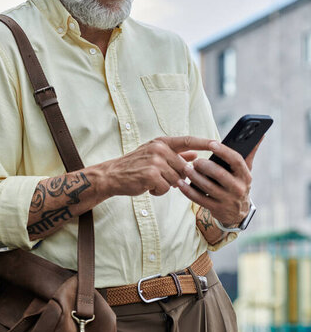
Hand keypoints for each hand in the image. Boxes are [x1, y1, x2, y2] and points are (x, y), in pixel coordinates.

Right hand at [93, 136, 216, 199]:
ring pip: (175, 179)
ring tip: (150, 181)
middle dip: (175, 177)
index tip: (218, 143)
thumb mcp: (154, 154)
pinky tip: (146, 186)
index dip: (204, 142)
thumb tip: (195, 154)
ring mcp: (155, 161)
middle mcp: (159, 149)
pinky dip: (158, 191)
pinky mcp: (151, 174)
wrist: (112, 175)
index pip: (188, 140)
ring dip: (165, 185)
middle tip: (159, 177)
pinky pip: (165, 188)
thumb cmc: (135, 166)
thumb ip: (176, 154)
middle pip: (183, 167)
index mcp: (161, 142)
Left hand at [177, 139, 262, 227]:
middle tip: (195, 160)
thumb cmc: (238, 183)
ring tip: (186, 168)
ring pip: (208, 187)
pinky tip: (181, 183)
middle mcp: (238, 188)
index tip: (211, 143)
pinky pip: (199, 199)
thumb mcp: (246, 171)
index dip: (224, 151)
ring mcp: (227, 200)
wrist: (238, 212)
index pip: (236, 161)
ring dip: (195, 177)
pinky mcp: (216, 209)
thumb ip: (249, 152)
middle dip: (205, 166)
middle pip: (220, 174)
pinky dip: (188, 191)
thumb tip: (260, 133)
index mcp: (245, 176)